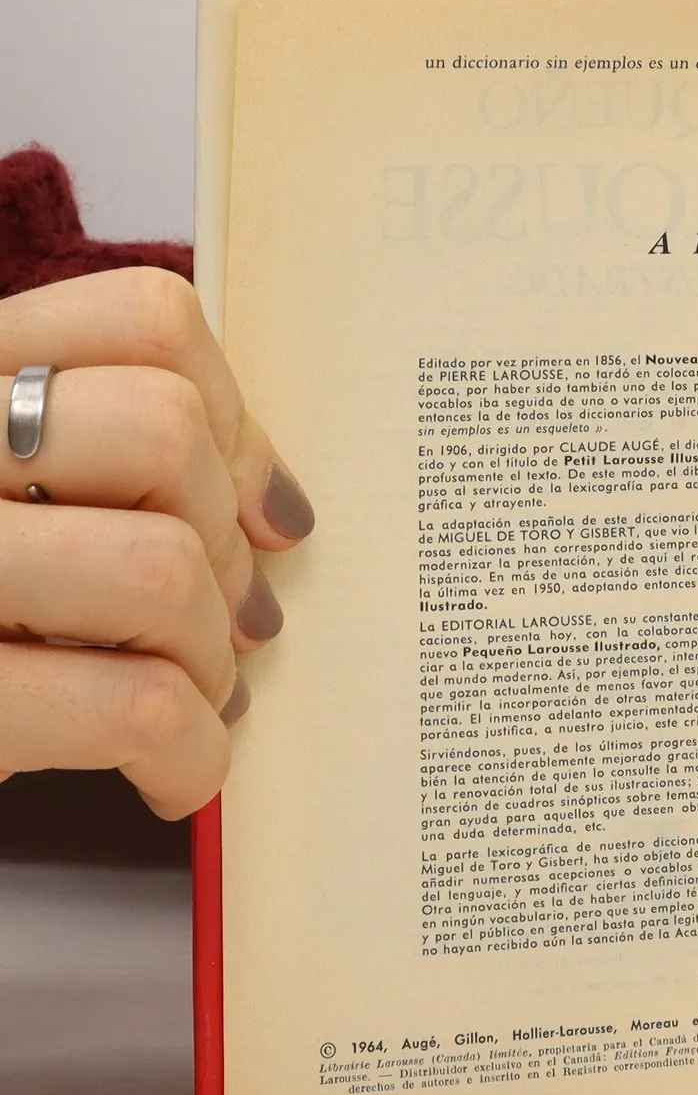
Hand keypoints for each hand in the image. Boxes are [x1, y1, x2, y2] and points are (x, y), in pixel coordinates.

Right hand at [0, 268, 312, 817]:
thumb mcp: (22, 508)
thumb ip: (118, 472)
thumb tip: (275, 515)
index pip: (143, 319)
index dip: (235, 420)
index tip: (252, 513)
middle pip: (164, 432)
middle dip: (225, 548)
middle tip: (220, 627)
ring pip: (155, 566)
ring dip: (205, 656)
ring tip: (184, 700)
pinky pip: (132, 707)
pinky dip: (190, 752)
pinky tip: (170, 775)